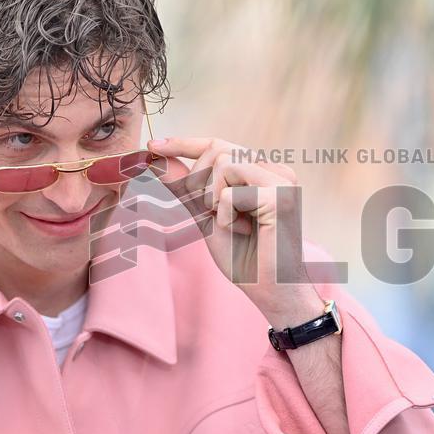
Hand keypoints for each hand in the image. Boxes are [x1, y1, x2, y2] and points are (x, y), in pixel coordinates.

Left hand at [147, 138, 323, 325]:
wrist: (269, 290)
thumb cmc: (244, 257)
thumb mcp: (206, 216)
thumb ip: (185, 187)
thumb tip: (157, 158)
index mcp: (262, 172)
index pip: (219, 145)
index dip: (184, 143)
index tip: (153, 146)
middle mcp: (275, 170)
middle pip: (218, 149)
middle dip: (199, 182)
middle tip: (210, 214)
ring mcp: (281, 181)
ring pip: (224, 163)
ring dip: (213, 198)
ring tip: (231, 223)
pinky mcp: (279, 197)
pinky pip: (230, 192)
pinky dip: (225, 215)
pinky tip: (242, 231)